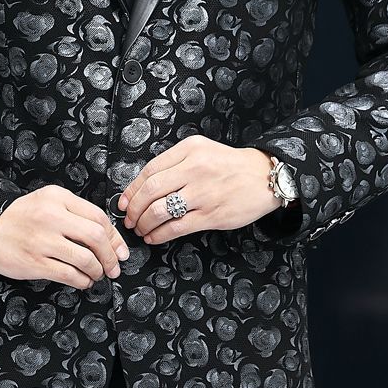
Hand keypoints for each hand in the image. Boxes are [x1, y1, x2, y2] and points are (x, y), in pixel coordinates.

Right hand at [0, 185, 130, 288]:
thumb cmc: (21, 217)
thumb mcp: (47, 201)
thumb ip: (75, 212)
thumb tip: (109, 236)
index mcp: (57, 197)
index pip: (98, 216)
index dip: (115, 236)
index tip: (120, 249)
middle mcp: (51, 216)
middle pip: (96, 237)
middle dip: (111, 256)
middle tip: (115, 266)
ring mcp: (42, 241)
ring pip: (85, 259)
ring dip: (98, 270)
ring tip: (97, 274)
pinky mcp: (34, 263)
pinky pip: (69, 275)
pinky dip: (82, 281)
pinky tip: (84, 281)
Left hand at [118, 135, 279, 243]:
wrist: (263, 176)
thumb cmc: (229, 165)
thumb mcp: (201, 150)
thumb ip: (175, 162)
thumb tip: (144, 186)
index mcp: (189, 149)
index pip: (149, 170)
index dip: (132, 190)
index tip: (124, 202)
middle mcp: (195, 168)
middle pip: (151, 190)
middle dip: (134, 209)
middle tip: (129, 219)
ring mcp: (203, 193)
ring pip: (160, 210)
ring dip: (144, 223)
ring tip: (141, 229)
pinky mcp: (211, 214)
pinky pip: (176, 227)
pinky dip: (159, 235)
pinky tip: (154, 237)